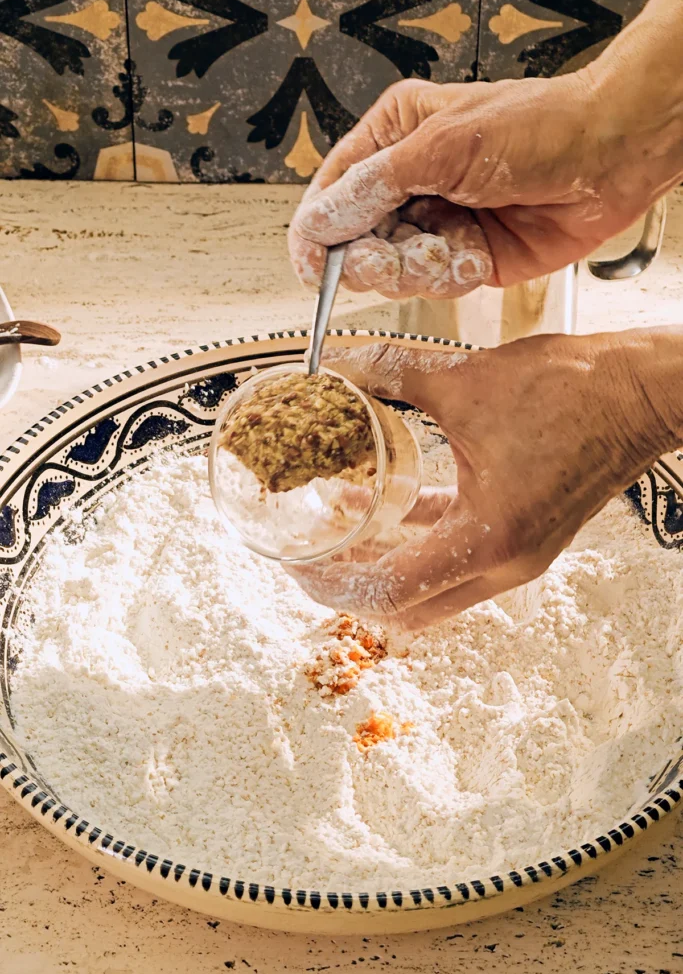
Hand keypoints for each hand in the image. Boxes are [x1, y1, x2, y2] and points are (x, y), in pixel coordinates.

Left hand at [286, 333, 682, 630]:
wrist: (641, 392)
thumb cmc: (574, 391)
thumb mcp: (466, 381)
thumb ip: (392, 373)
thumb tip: (338, 366)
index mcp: (487, 539)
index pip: (389, 592)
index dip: (332, 584)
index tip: (296, 563)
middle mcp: (503, 565)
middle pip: (407, 607)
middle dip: (350, 586)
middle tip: (308, 556)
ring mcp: (517, 557)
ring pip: (431, 588)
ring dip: (383, 564)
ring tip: (336, 528)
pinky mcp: (523, 536)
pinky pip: (456, 554)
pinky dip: (417, 538)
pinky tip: (384, 499)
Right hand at [288, 0, 682, 299]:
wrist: (608, 158)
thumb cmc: (536, 128)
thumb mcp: (442, 147)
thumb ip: (374, 188)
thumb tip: (318, 222)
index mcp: (393, 138)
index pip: (332, 192)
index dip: (316, 233)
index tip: (311, 267)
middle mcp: (409, 183)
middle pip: (356, 240)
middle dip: (372, 256)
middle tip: (390, 255)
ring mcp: (437, 222)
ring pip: (394, 270)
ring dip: (418, 265)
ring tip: (448, 246)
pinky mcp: (465, 257)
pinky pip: (436, 284)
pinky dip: (453, 275)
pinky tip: (477, 253)